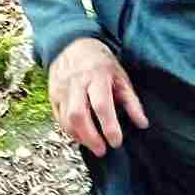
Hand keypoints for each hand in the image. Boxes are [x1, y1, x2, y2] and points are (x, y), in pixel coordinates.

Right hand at [48, 37, 147, 155]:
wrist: (72, 44)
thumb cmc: (100, 61)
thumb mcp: (120, 76)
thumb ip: (131, 101)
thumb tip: (142, 124)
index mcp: (96, 76)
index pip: (101, 105)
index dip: (109, 126)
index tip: (116, 142)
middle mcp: (76, 82)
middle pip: (78, 115)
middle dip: (90, 137)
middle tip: (102, 150)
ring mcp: (61, 88)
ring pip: (66, 118)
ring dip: (79, 136)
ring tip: (92, 145)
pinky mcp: (52, 94)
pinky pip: (58, 117)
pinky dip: (68, 130)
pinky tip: (80, 136)